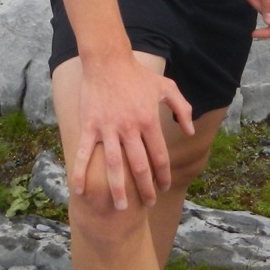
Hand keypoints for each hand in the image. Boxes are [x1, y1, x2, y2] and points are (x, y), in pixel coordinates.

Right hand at [71, 50, 194, 209]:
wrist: (108, 61)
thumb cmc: (138, 75)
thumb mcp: (167, 87)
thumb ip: (182, 108)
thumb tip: (189, 131)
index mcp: (149, 120)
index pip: (159, 155)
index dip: (163, 175)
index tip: (164, 187)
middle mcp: (130, 127)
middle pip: (140, 166)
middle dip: (145, 189)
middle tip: (148, 205)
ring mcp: (108, 128)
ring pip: (115, 166)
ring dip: (118, 189)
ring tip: (121, 208)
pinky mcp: (90, 126)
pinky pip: (85, 154)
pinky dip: (82, 173)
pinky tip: (80, 191)